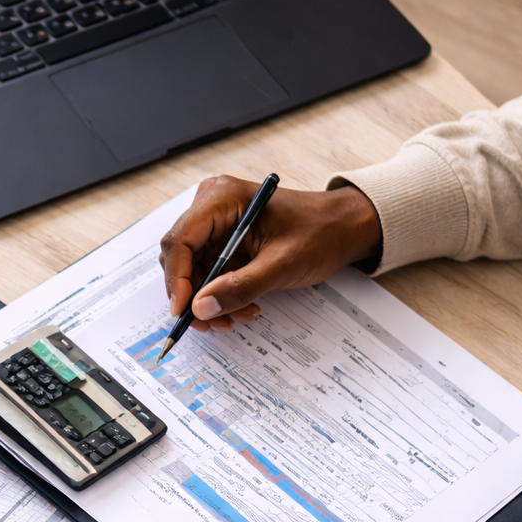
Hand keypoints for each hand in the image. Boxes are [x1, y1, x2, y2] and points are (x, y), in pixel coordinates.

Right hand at [159, 176, 381, 329]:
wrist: (343, 227)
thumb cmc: (320, 233)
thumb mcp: (282, 264)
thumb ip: (240, 287)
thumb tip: (201, 308)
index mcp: (222, 198)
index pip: (180, 241)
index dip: (177, 280)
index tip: (184, 311)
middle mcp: (212, 206)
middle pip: (181, 257)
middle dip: (194, 295)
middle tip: (212, 322)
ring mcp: (217, 223)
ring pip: (193, 271)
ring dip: (209, 300)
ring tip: (237, 316)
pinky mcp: (224, 239)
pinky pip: (209, 273)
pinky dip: (220, 294)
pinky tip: (242, 306)